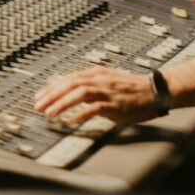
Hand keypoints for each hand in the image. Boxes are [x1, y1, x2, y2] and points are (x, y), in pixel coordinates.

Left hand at [33, 67, 157, 125]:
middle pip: (70, 83)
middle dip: (51, 95)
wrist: (156, 90)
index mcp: (97, 73)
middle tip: (38, 106)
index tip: (39, 97)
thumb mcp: (109, 82)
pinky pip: (94, 108)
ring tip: (50, 113)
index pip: (68, 78)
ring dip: (62, 103)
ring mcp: (108, 91)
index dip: (51, 88)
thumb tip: (72, 94)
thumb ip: (91, 86)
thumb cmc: (133, 89)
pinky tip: (71, 121)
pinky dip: (80, 114)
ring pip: (79, 93)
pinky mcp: (115, 104)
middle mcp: (100, 79)